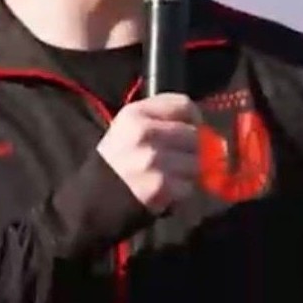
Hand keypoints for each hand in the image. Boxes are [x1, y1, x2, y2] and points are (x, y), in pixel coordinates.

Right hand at [97, 93, 200, 213]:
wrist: (93, 198)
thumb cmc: (117, 161)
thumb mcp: (129, 129)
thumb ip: (164, 121)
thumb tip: (208, 133)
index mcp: (135, 114)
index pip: (183, 104)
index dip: (194, 118)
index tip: (192, 129)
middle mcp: (144, 133)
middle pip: (193, 134)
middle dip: (191, 149)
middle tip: (177, 159)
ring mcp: (153, 160)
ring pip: (195, 161)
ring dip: (188, 172)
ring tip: (169, 176)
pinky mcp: (160, 185)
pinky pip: (189, 185)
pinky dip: (181, 191)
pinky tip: (165, 191)